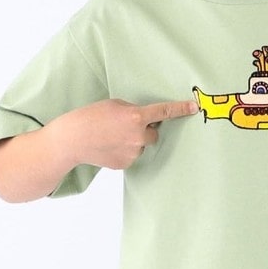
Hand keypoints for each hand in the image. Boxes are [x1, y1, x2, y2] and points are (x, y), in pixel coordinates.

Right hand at [65, 97, 197, 170]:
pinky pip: (133, 156)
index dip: (181, 108)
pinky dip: (125, 151)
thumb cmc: (91, 117)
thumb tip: (146, 119)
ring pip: (142, 146)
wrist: (73, 139)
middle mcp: (138, 136)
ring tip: (112, 137)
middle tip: (126, 126)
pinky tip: (110, 146)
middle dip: (145, 130)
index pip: (164, 112)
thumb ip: (134, 110)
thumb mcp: (115, 105)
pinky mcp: (126, 164)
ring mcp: (133, 152)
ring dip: (133, 141)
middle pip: (154, 134)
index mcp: (136, 117)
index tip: (194, 107)